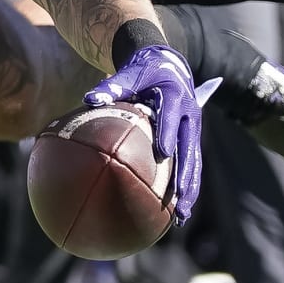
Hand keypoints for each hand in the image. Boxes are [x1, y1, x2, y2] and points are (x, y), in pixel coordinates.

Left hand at [84, 45, 202, 224]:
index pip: (171, 116)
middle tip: (178, 196)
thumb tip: (90, 99)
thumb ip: (113, 86)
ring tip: (182, 216)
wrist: (169, 66)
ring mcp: (192, 131)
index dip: (167, 133)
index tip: (162, 153)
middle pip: (189, 147)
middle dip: (185, 174)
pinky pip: (191, 166)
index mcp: (175, 96)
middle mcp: (189, 115)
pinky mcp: (190, 141)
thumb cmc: (145, 72)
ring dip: (190, 190)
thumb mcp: (131, 74)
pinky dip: (186, 188)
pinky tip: (178, 212)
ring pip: (194, 163)